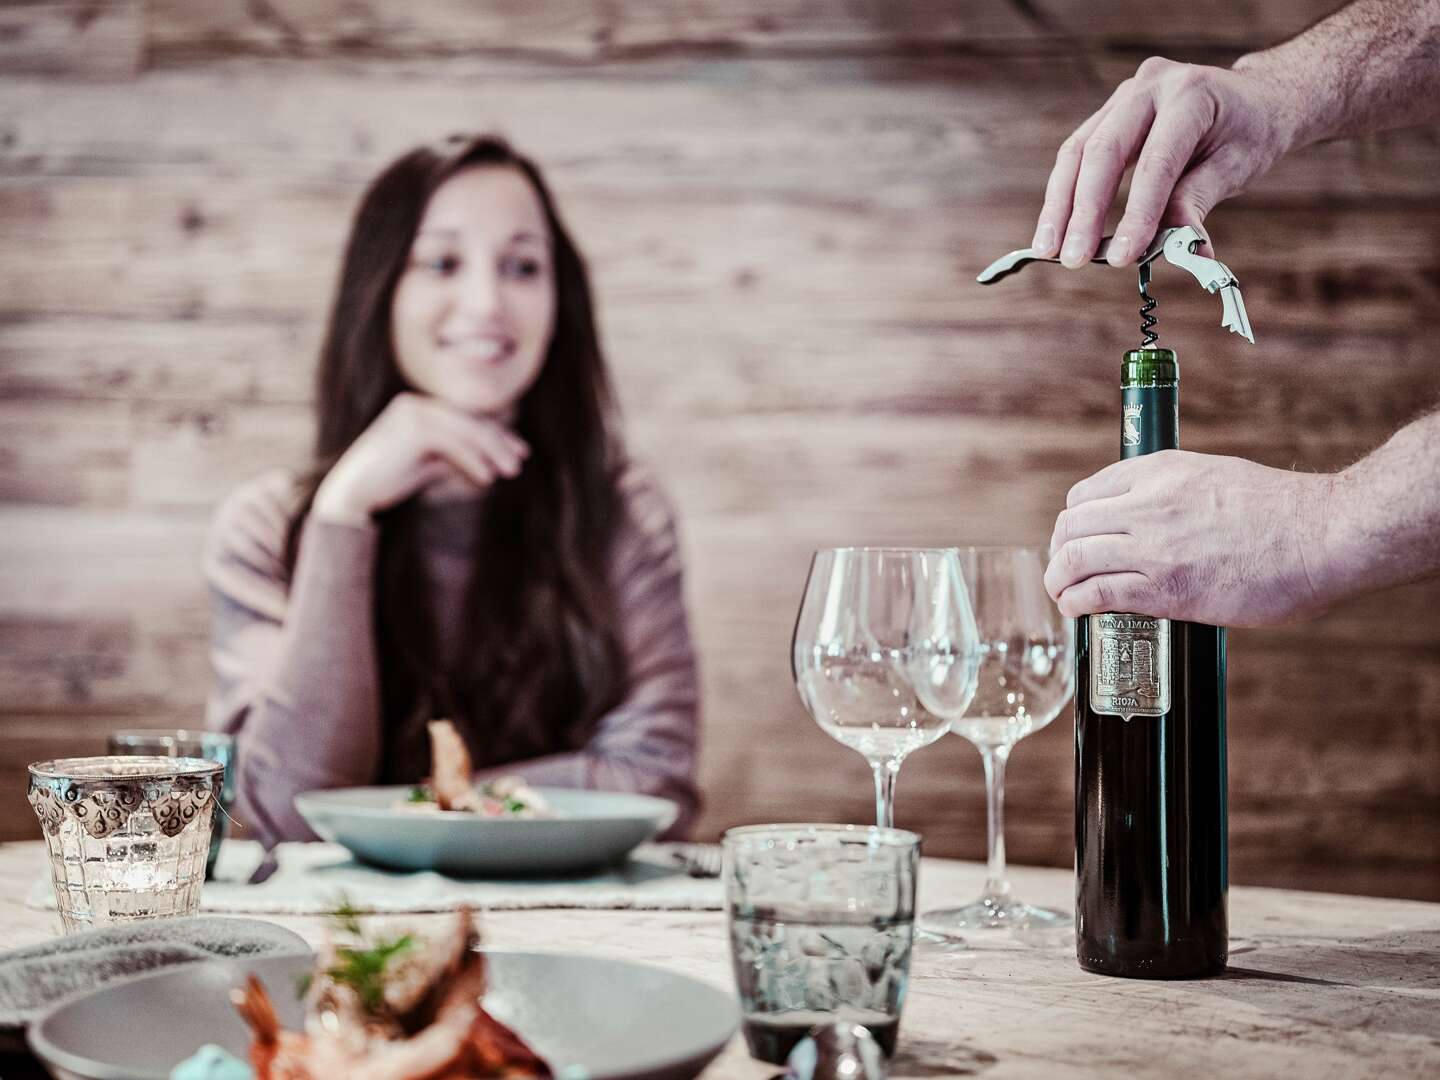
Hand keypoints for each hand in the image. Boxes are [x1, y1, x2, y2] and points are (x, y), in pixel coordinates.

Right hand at [312, 393, 529, 524]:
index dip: (495, 435)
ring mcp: (412, 412)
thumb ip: (457, 455)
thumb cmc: (389, 481)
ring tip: (509, 473)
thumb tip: (495, 458)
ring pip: (465, 430)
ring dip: (491, 452)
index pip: (465, 419)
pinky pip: (453, 443)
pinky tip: (486, 479)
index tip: (519, 452)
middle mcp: (415, 403)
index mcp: (417, 407)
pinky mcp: (412, 427)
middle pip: (469, 421)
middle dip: (498, 442)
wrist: (352, 495)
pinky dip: (472, 461)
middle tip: (518, 464)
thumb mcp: (431, 464)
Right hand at [1033, 57, 1299, 268]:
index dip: (1137, 212)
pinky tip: (1055, 228)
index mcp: (1191, 94)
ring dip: (1059, 206)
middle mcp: (1150, 86)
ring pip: (1077, 152)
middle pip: (1103, 151)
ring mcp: (1124, 96)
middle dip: (1084, 212)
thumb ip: (1198, 200)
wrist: (1253, 97)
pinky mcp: (1108, 113)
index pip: (1156, 161)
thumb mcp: (1237, 165)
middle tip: (1072, 259)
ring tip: (1048, 250)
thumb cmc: (1250, 132)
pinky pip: (1076, 154)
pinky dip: (1064, 194)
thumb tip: (1176, 249)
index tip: (1121, 257)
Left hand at [1045, 450, 1335, 626]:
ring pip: (1074, 558)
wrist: (1322, 536)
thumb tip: (1156, 516)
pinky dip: (1076, 602)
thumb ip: (1176, 492)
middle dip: (1058, 550)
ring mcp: (1153, 546)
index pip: (1086, 493)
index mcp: (1160, 471)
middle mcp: (1148, 503)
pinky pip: (1098, 593)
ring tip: (1061, 592)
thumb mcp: (1215, 476)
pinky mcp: (1166, 589)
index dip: (1073, 521)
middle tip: (1063, 569)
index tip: (1076, 538)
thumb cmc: (1283, 513)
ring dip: (1058, 579)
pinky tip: (1076, 609)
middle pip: (1071, 525)